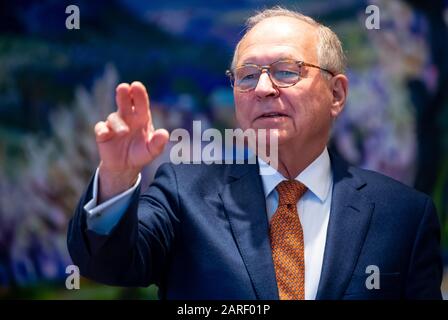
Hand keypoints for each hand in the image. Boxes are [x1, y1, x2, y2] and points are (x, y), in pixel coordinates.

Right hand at [94, 81, 168, 201]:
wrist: (125, 167)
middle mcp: (127, 117)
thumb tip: (165, 134)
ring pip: (113, 117)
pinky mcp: (103, 133)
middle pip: (124, 102)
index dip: (139, 94)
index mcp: (141, 118)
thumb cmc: (141, 154)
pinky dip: (102, 130)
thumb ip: (158, 143)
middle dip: (124, 94)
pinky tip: (105, 133)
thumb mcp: (152, 151)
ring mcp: (114, 124)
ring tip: (124, 131)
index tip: (136, 85)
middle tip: (124, 87)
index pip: (140, 103)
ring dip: (118, 123)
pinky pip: (100, 128)